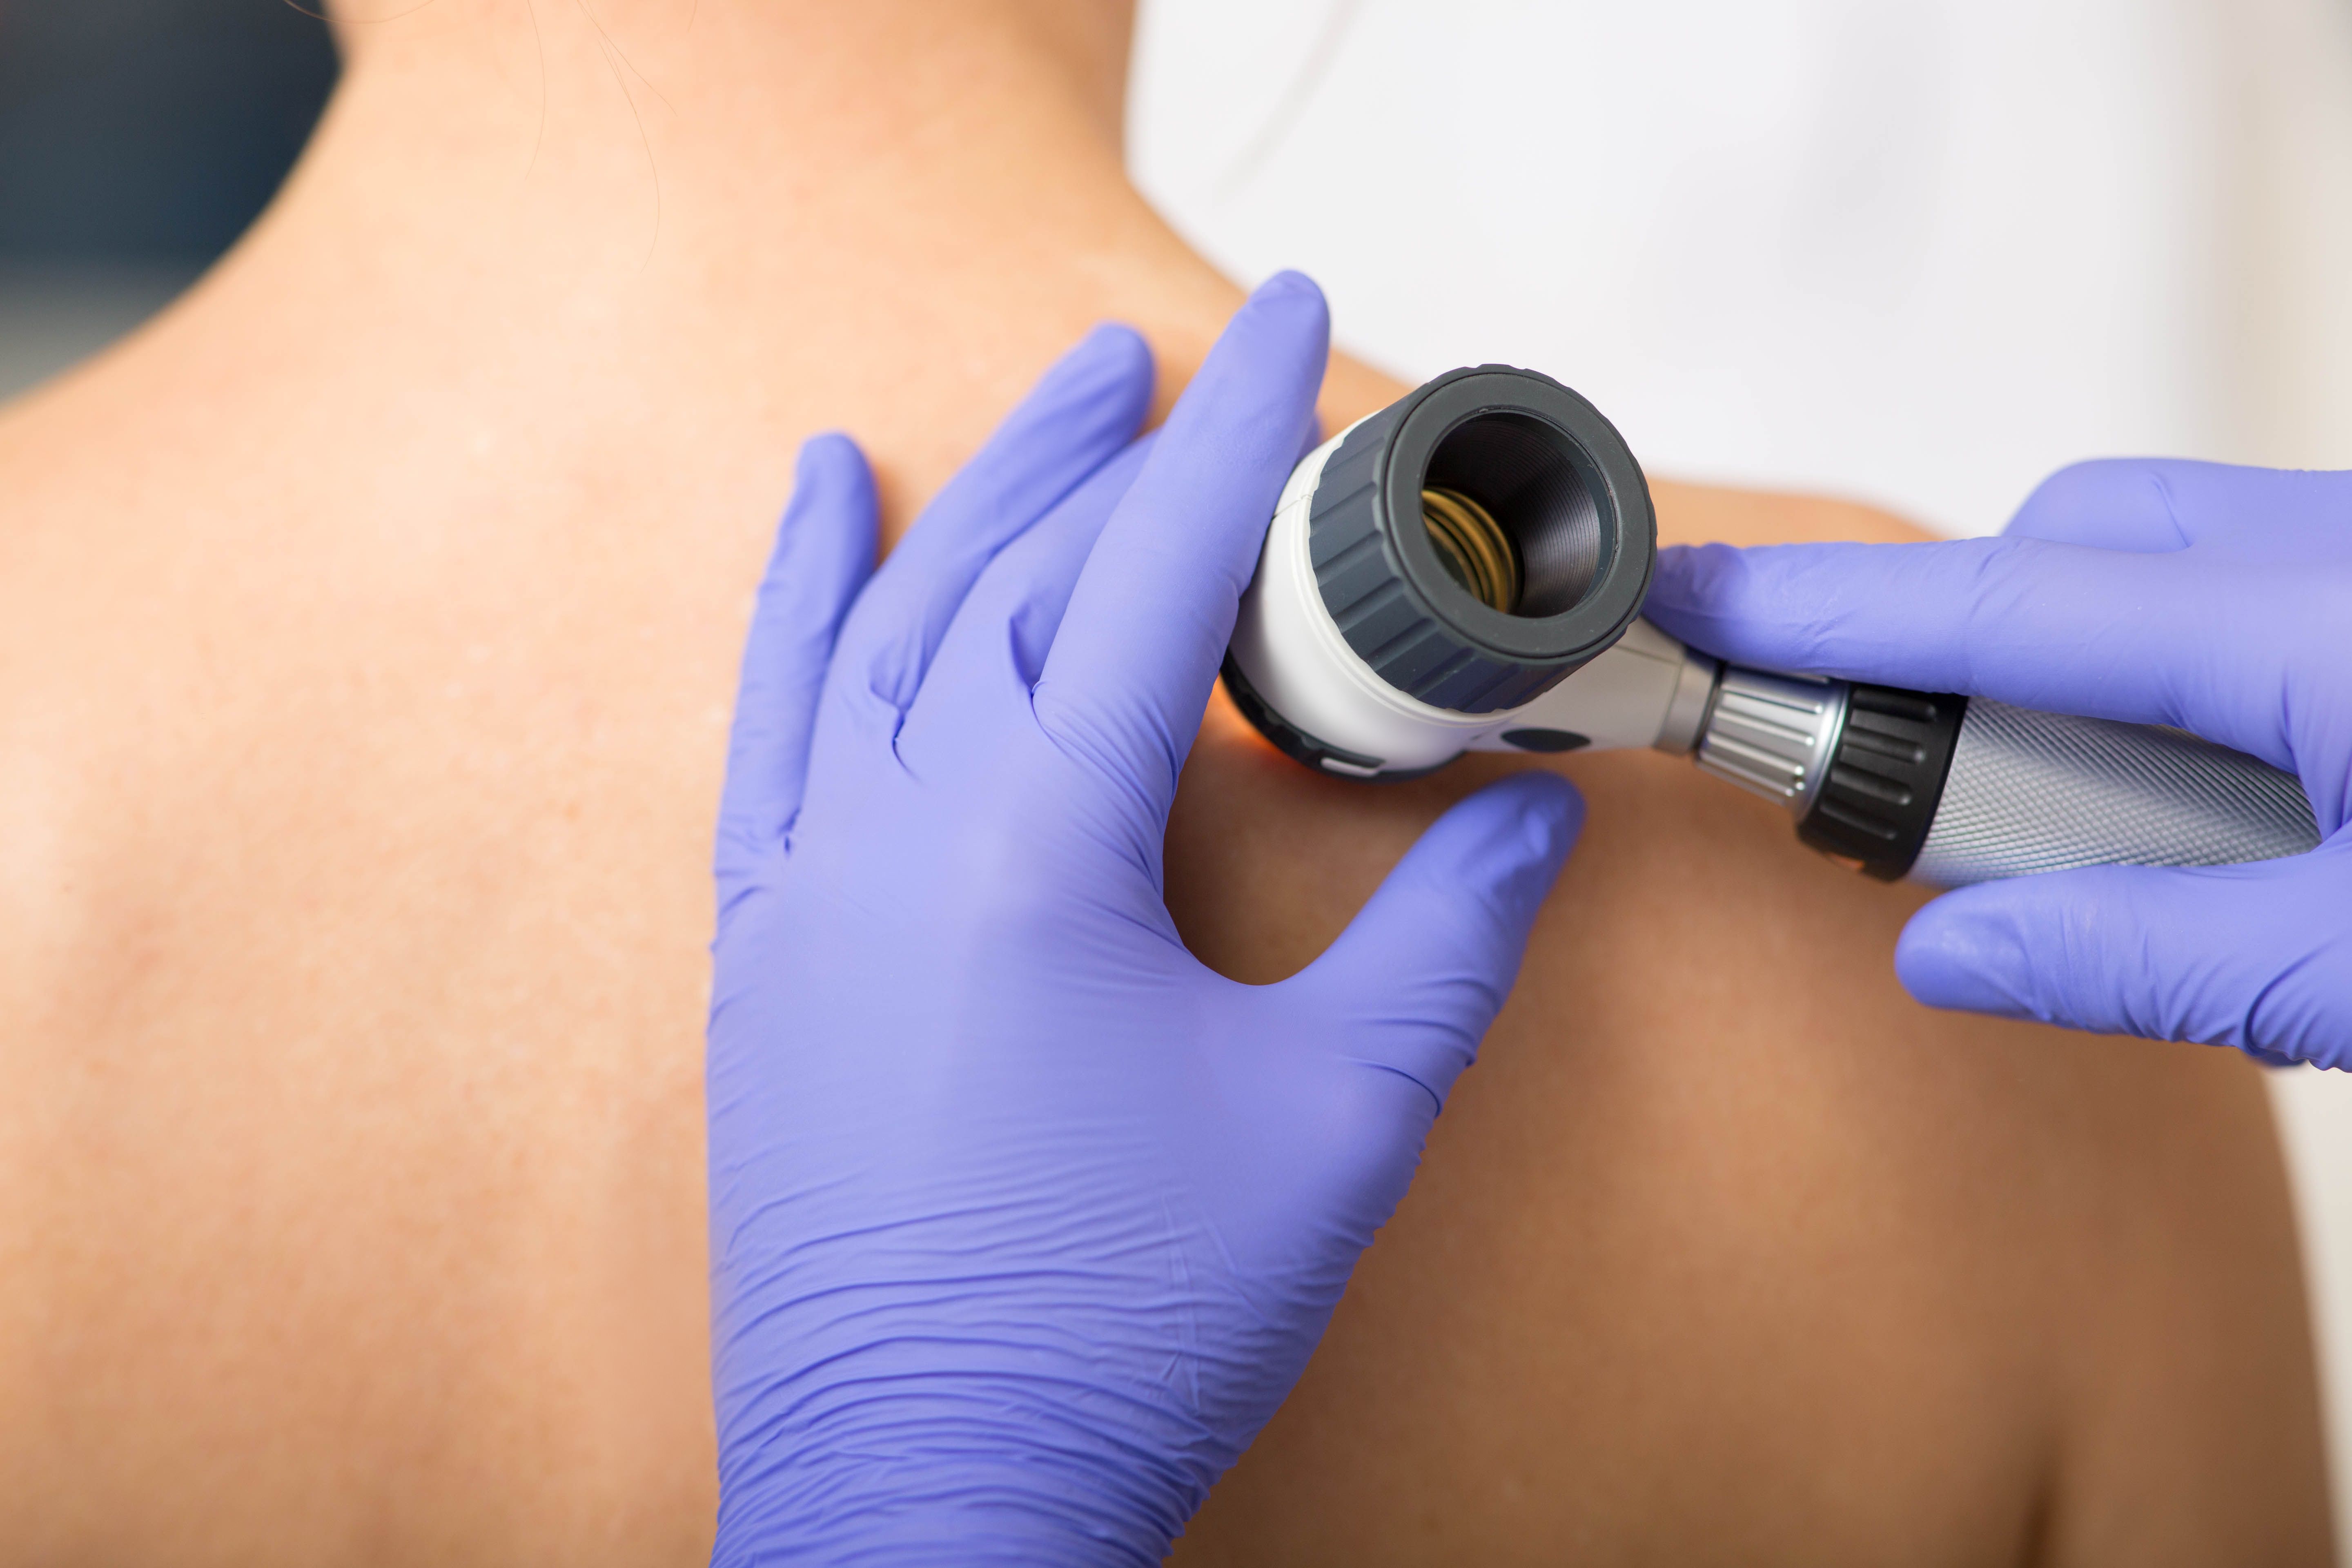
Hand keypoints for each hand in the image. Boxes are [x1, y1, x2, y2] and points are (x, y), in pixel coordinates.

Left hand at [705, 276, 1582, 1564]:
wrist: (932, 1486)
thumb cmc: (1129, 1320)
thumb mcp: (1340, 1119)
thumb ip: (1447, 941)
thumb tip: (1530, 816)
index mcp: (1041, 850)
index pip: (1152, 573)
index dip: (1235, 432)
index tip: (1286, 319)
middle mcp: (900, 831)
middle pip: (1022, 576)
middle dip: (1117, 450)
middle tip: (1192, 361)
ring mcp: (812, 878)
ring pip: (894, 622)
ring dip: (980, 492)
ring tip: (1058, 394)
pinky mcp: (766, 941)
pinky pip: (768, 721)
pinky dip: (795, 599)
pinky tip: (820, 502)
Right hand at [1644, 459, 2351, 1066]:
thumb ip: (2149, 957)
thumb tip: (1953, 953)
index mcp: (2320, 624)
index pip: (2001, 601)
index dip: (1826, 609)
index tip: (1697, 602)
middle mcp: (2342, 550)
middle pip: (2076, 539)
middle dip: (1978, 649)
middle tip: (1974, 812)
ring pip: (2164, 552)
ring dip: (2096, 673)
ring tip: (2136, 833)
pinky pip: (2256, 584)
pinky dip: (2198, 678)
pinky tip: (2252, 815)